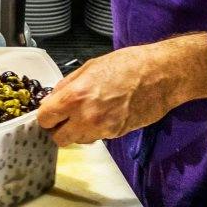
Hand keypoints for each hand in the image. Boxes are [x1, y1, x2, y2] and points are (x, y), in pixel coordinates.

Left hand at [36, 35, 206, 146]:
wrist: (161, 75)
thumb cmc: (128, 65)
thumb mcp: (90, 67)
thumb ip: (68, 85)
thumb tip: (53, 98)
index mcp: (75, 96)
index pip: (45, 119)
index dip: (45, 116)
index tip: (49, 113)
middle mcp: (86, 117)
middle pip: (59, 139)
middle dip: (58, 129)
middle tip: (64, 118)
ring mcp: (103, 129)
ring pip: (78, 141)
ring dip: (77, 132)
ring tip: (86, 114)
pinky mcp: (117, 134)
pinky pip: (97, 138)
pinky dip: (95, 130)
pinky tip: (103, 115)